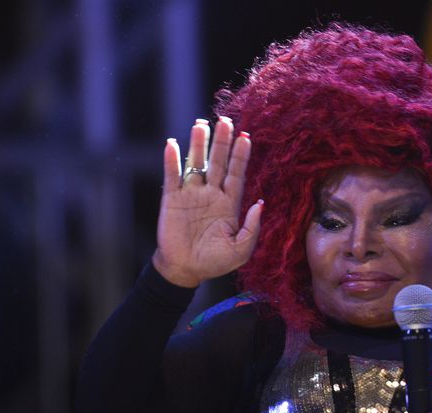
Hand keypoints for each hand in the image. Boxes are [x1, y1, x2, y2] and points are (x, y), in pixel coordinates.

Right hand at [152, 118, 263, 287]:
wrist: (184, 270)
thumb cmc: (214, 262)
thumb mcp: (240, 250)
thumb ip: (251, 228)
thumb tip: (259, 204)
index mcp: (228, 204)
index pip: (236, 174)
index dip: (241, 157)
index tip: (246, 138)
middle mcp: (211, 194)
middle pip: (218, 162)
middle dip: (222, 143)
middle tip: (226, 121)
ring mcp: (191, 195)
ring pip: (196, 164)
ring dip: (198, 145)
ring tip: (201, 124)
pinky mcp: (172, 199)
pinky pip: (172, 176)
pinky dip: (172, 161)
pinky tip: (173, 144)